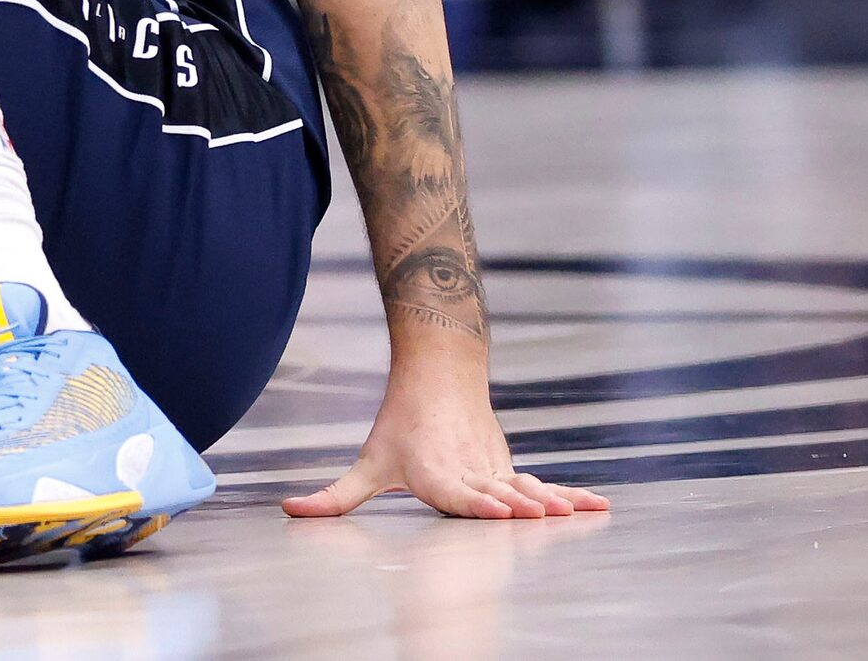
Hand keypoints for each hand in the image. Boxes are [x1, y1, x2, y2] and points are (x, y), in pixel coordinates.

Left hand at [283, 365, 606, 519]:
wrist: (440, 373)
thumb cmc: (400, 426)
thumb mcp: (368, 463)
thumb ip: (335, 497)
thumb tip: (289, 511)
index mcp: (434, 473)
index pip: (457, 492)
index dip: (476, 500)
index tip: (497, 507)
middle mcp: (468, 471)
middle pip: (495, 492)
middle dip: (517, 506)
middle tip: (540, 515)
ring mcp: (494, 469)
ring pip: (525, 487)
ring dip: (551, 500)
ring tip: (576, 512)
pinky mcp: (510, 469)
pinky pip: (544, 485)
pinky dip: (573, 495)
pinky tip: (601, 506)